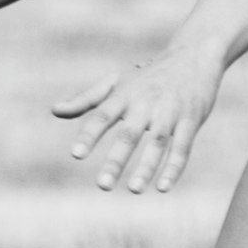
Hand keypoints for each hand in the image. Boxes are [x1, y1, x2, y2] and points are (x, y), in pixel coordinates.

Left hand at [54, 46, 223, 194]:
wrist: (193, 57)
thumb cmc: (147, 76)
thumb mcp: (115, 82)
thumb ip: (85, 100)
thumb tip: (54, 111)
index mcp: (123, 96)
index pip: (101, 117)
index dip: (89, 135)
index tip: (76, 155)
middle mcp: (145, 105)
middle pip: (128, 136)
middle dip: (116, 161)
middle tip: (102, 186)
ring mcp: (169, 113)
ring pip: (157, 144)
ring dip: (146, 168)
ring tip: (134, 190)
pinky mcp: (191, 121)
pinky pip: (182, 147)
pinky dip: (174, 168)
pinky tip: (163, 188)